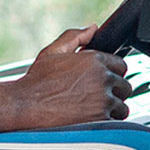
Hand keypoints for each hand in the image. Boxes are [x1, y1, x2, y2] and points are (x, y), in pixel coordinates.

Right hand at [9, 26, 131, 126]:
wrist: (25, 105)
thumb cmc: (36, 81)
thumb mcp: (52, 52)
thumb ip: (75, 37)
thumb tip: (93, 28)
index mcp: (94, 60)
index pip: (121, 65)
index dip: (111, 73)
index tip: (101, 80)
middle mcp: (102, 78)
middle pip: (124, 86)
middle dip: (113, 91)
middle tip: (95, 95)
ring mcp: (103, 99)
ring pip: (122, 105)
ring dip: (112, 108)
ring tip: (92, 108)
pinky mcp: (101, 118)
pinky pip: (116, 120)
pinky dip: (106, 121)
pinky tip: (90, 118)